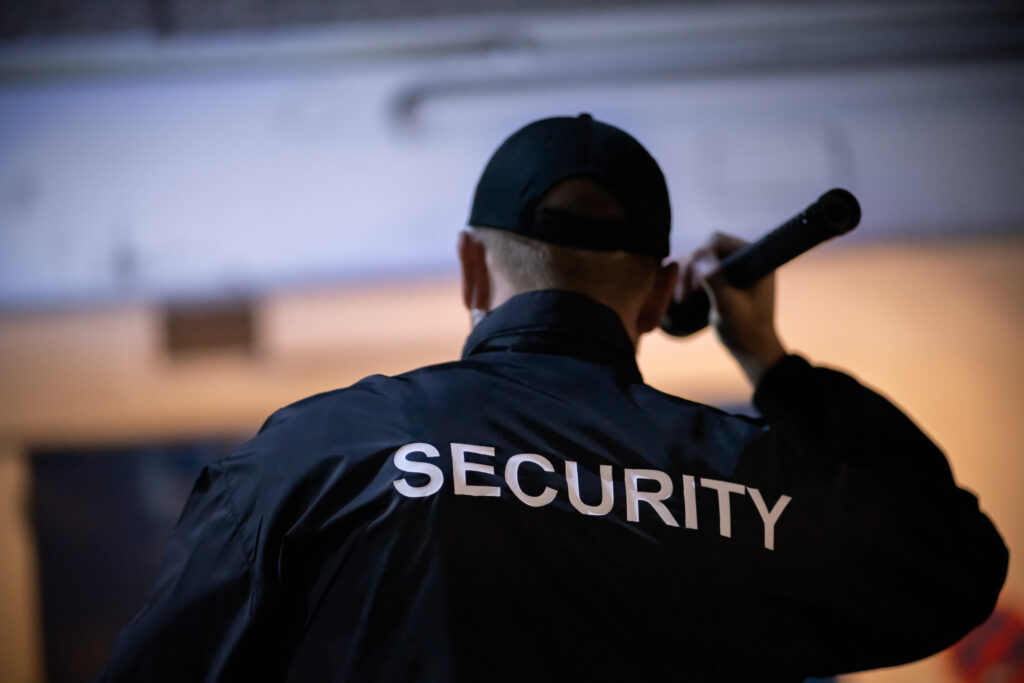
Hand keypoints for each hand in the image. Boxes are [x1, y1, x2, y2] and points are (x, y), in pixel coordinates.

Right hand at [679, 232, 786, 386]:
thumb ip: (715, 278)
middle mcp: (745, 258)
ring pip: (700, 259)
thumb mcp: (729, 306)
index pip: (719, 242)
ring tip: (682, 298)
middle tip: (685, 295)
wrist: (752, 350)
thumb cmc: (745, 330)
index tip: (694, 286)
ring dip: (687, 276)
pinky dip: (688, 280)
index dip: (700, 258)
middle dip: (691, 269)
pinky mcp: (724, 278)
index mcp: (755, 259)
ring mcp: (734, 268)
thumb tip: (697, 253)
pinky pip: (700, 270)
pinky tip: (683, 296)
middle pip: (706, 249)